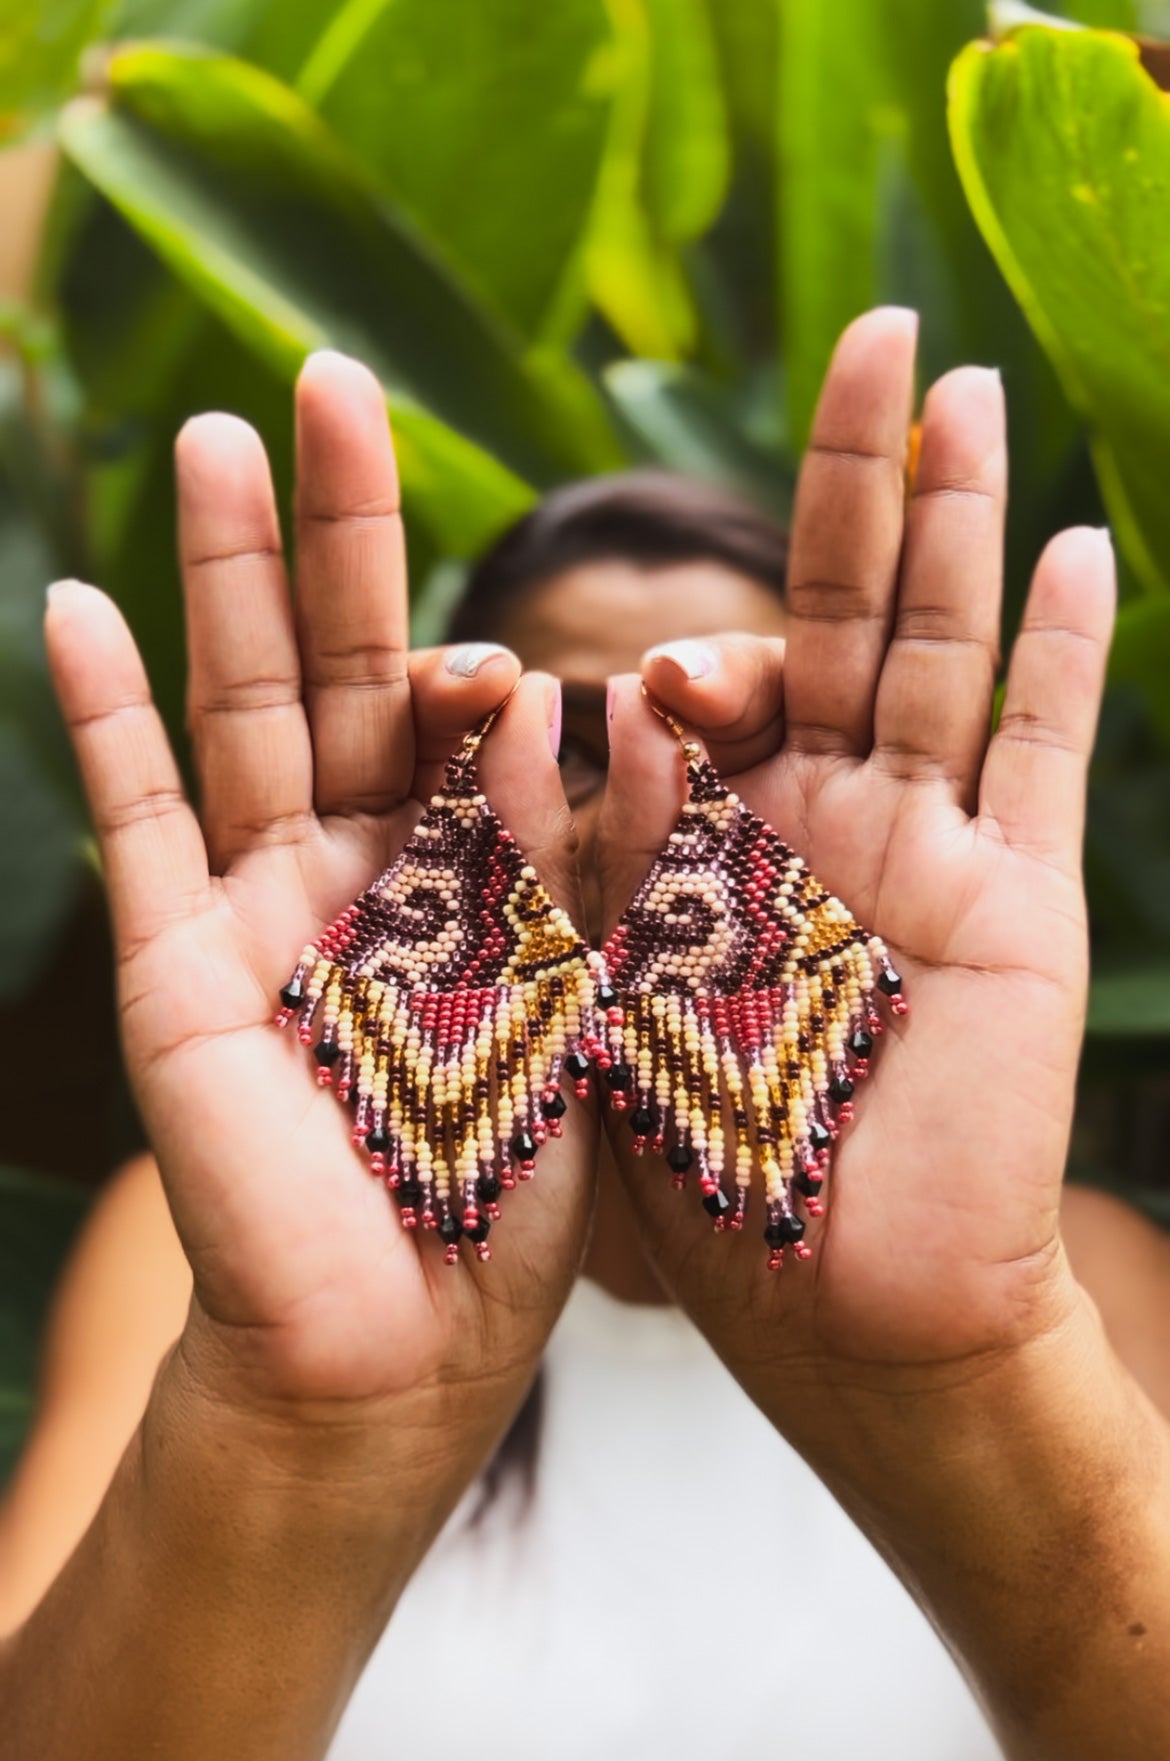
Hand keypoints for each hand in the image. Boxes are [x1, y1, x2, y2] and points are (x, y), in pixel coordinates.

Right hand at [45, 353, 590, 1479]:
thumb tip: (559, 689)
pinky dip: (107, 720)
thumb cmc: (509, 1192)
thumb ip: (563, 850)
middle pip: (344, 664)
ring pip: (240, 708)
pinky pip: (139, 821)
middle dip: (339, 532)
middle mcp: (358, 869)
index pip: (462, 712)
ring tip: (217, 440)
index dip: (484, 625)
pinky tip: (81, 608)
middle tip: (335, 383)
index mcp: (467, 878)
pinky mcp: (176, 963)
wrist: (402, 1344)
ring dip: (221, 578)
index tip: (550, 595)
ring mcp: (257, 905)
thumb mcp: (571, 998)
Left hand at [599, 307, 1115, 1399]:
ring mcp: (927, 852)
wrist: (838, 1317)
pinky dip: (1063, 659)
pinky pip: (1044, 758)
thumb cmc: (695, 1186)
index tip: (650, 621)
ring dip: (956, 525)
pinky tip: (1074, 548)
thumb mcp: (601, 1003)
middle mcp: (817, 822)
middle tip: (866, 332)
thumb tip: (568, 690)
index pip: (700, 685)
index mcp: (707, 846)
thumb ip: (587, 849)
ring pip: (945, 654)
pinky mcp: (1018, 904)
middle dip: (851, 478)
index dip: (680, 626)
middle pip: (840, 614)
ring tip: (961, 392)